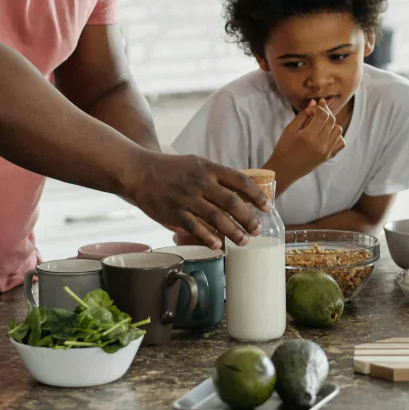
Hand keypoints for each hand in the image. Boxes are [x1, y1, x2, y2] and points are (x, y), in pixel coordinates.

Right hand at [126, 151, 270, 249]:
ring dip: (233, 231)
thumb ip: (218, 177)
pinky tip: (218, 245)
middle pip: (232, 202)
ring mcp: (187, 199)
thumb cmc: (172, 169)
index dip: (257, 195)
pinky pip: (195, 227)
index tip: (267, 207)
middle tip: (258, 230)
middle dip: (248, 218)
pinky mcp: (174, 213)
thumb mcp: (198, 164)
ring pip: (216, 218)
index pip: (240, 181)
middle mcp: (201, 183)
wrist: (140, 172)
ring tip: (244, 241)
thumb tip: (241, 191)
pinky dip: (208, 238)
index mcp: (209, 169)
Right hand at [268, 100, 344, 187]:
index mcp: (309, 136)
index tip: (310, 109)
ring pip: (338, 129)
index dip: (317, 108)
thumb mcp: (290, 129)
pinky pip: (340, 142)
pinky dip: (336, 135)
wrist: (284, 170)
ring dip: (331, 123)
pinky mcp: (328, 156)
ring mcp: (326, 151)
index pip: (323, 114)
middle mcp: (321, 144)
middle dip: (325, 111)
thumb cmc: (284, 148)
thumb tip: (314, 102)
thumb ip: (303, 114)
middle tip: (317, 109)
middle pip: (332, 120)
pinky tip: (326, 133)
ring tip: (320, 122)